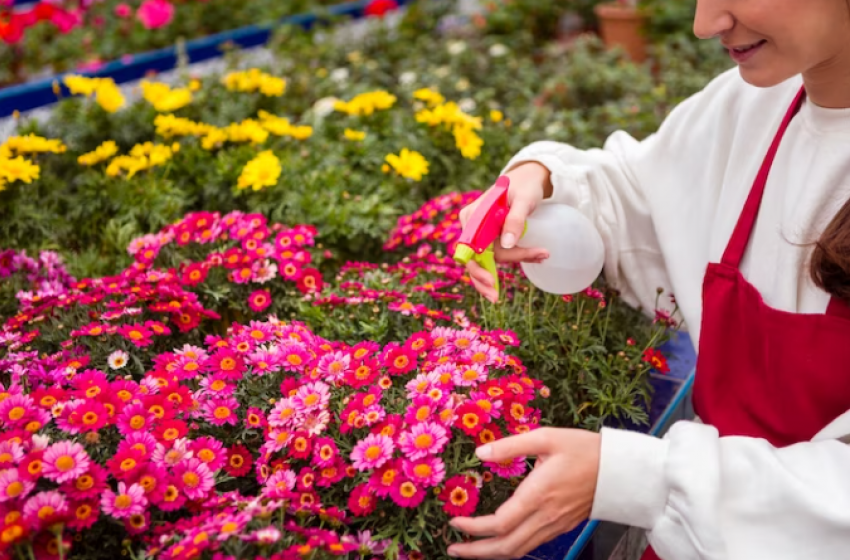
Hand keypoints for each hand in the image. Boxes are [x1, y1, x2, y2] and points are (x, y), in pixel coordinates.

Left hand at [447, 427, 600, 559]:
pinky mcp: (562, 526)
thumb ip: (511, 445)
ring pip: (519, 550)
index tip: (455, 521)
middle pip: (506, 547)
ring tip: (470, 550)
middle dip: (476, 552)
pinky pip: (532, 545)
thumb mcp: (547, 437)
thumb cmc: (585, 449)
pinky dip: (511, 548)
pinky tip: (500, 541)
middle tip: (453, 548)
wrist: (622, 470)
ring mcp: (555, 525)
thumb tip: (480, 453)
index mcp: (538, 495)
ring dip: (492, 554)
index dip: (473, 528)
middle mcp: (545, 517)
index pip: (499, 524)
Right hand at [458, 162, 553, 302]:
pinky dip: (509, 261)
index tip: (492, 281)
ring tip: (540, 256)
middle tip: (496, 298)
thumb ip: (514, 220)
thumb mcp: (523, 200)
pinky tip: (532, 258)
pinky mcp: (488, 237)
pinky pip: (493, 255)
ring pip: (485, 259)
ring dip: (507, 266)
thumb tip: (507, 245)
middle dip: (486, 277)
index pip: (474, 247)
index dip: (478, 267)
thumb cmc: (525, 186)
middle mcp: (471, 224)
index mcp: (473, 215)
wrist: (528, 179)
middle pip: (475, 257)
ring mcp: (478, 232)